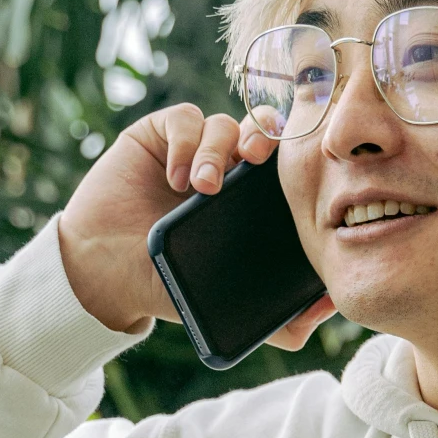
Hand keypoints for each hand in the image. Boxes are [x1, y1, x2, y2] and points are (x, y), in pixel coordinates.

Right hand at [56, 102, 335, 349]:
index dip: (295, 157)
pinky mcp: (160, 135)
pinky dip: (188, 142)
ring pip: (224, 124)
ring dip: (218, 150)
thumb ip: (280, 318)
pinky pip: (185, 119)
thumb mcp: (226, 302)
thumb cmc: (165, 284)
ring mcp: (194, 149)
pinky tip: (178, 177)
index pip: (285, 164)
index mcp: (252, 200)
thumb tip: (331, 305)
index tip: (296, 173)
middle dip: (265, 135)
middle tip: (257, 157)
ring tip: (202, 188)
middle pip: (262, 130)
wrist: (106, 276)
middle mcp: (228, 168)